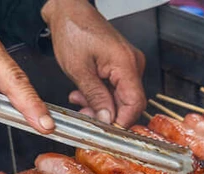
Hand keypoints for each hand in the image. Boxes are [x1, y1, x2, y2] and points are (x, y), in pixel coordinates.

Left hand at [43, 0, 145, 126]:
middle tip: (85, 115)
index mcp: (126, 64)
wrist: (68, 9)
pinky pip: (116, 87)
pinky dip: (101, 93)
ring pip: (121, 96)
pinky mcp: (122, 64)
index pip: (135, 104)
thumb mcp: (78, 69)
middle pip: (129, 102)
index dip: (122, 121)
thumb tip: (107, 120)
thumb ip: (95, 97)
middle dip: (107, 113)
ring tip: (79, 100)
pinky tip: (84, 92)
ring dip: (101, 104)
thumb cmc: (72, 30)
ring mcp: (129, 64)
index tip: (106, 130)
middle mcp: (133, 64)